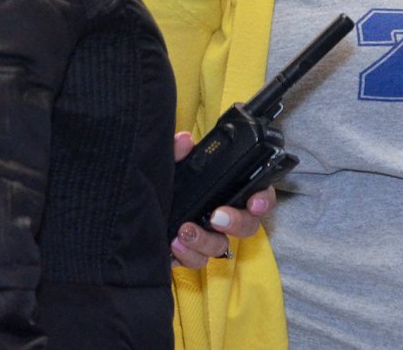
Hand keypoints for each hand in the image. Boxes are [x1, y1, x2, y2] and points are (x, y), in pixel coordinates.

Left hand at [168, 131, 274, 267]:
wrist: (139, 205)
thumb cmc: (164, 182)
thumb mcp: (169, 163)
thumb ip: (177, 150)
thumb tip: (185, 141)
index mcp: (226, 191)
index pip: (258, 195)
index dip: (263, 200)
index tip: (254, 202)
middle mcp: (222, 215)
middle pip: (247, 225)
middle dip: (236, 222)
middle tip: (216, 217)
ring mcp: (208, 236)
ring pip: (220, 247)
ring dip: (205, 242)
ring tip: (184, 231)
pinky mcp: (189, 253)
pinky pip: (196, 261)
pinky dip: (186, 256)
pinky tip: (172, 245)